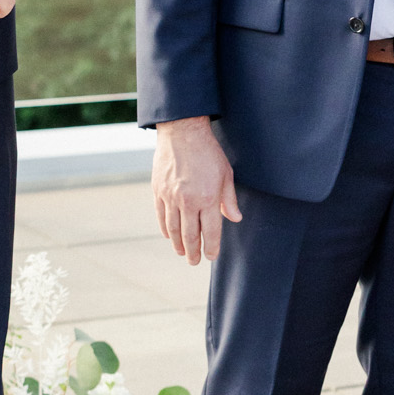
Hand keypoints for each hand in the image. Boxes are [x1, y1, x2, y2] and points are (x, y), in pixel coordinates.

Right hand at [151, 116, 241, 264]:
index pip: (211, 231)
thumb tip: (235, 219)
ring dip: (178, 244)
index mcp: (208, 198)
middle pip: (191, 235)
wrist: (182, 132)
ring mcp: (171, 197)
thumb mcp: (226, 174)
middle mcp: (188, 201)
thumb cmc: (208, 152)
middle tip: (194, 262)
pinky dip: (165, 228)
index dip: (212, 247)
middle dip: (194, 252)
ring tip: (182, 253)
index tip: (211, 257)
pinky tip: (169, 236)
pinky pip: (161, 215)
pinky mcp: (158, 190)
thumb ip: (229, 199)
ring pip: (174, 229)